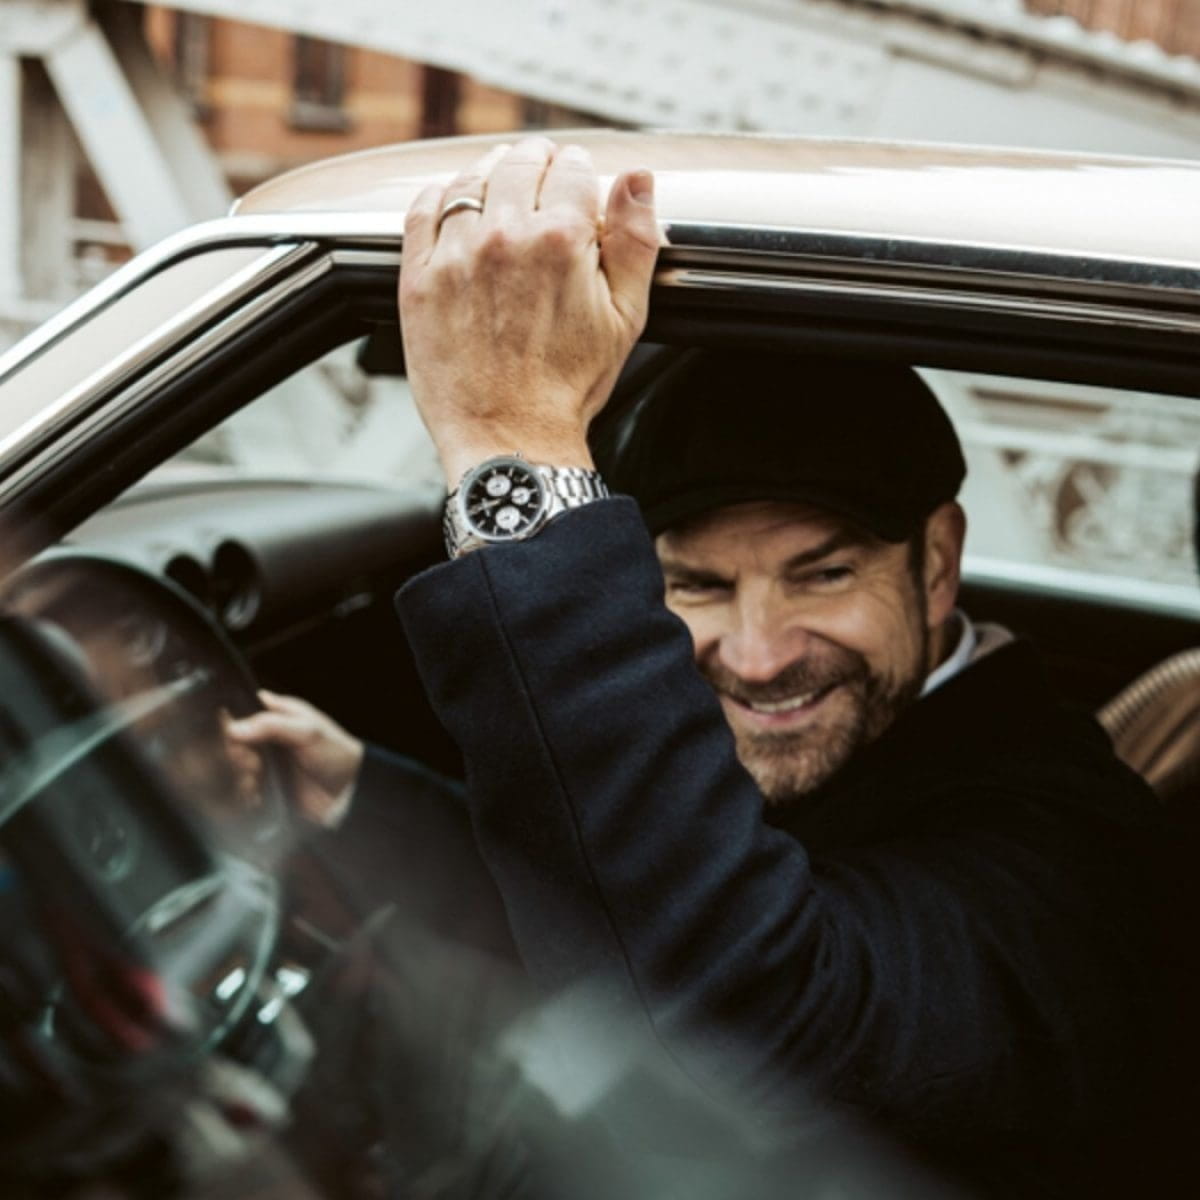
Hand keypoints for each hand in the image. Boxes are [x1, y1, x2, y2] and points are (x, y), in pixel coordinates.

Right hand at [225, 691, 364, 827]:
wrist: (349, 793)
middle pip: (234, 743)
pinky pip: (243, 789)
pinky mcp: (267, 787)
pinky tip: (257, 794)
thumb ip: (271, 725)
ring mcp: (267, 764)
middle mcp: (269, 739)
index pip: (242, 713)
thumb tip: (234, 729)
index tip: (235, 738)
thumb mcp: (308, 731)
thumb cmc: (336, 753)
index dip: (232, 725)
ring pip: (235, 768)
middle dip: (238, 755)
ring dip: (242, 775)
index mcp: (278, 716)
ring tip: (257, 780)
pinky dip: (246, 793)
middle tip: (253, 763)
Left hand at [399, 137, 659, 482]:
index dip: (577, 169)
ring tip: (501, 183)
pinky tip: (452, 202)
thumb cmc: (569, 387)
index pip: (570, 167)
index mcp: (561, 239)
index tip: (576, 178)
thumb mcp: (625, 317)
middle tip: (541, 172)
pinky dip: (440, 195)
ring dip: (490, 172)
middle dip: (536, 161)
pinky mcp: (418, 277)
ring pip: (470, 179)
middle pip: (518, 162)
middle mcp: (503, 236)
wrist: (510, 439)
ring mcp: (455, 254)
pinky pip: (422, 209)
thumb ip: (636, 241)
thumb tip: (638, 178)